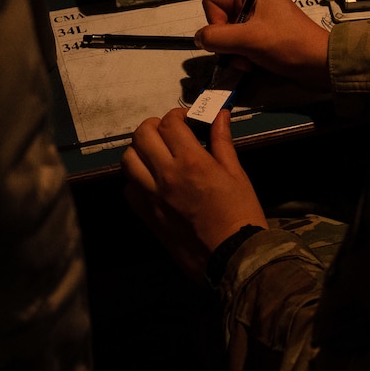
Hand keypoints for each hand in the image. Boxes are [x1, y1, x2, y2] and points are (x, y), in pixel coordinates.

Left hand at [121, 108, 267, 280]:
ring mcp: (152, 197)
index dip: (177, 115)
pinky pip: (129, 189)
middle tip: (169, 132)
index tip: (187, 120)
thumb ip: (222, 141)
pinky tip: (153, 181)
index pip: (170, 123)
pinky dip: (136, 180)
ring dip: (140, 150)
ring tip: (156, 154)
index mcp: (191, 161)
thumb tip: (219, 115)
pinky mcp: (147, 216)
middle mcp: (166, 176)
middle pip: (142, 135)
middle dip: (155, 126)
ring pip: (128, 160)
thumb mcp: (236, 173)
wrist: (233, 255)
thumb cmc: (240, 213)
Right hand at [197, 0, 330, 92]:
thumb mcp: (248, 39)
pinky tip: (252, 65)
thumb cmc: (286, 44)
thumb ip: (217, 37)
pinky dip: (242, 56)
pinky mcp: (262, 35)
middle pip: (219, 19)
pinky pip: (240, 43)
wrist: (318, 64)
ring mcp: (257, 18)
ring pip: (228, 35)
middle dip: (226, 42)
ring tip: (247, 63)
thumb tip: (198, 38)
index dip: (215, 22)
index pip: (212, 1)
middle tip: (240, 55)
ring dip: (233, 53)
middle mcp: (252, 0)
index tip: (229, 38)